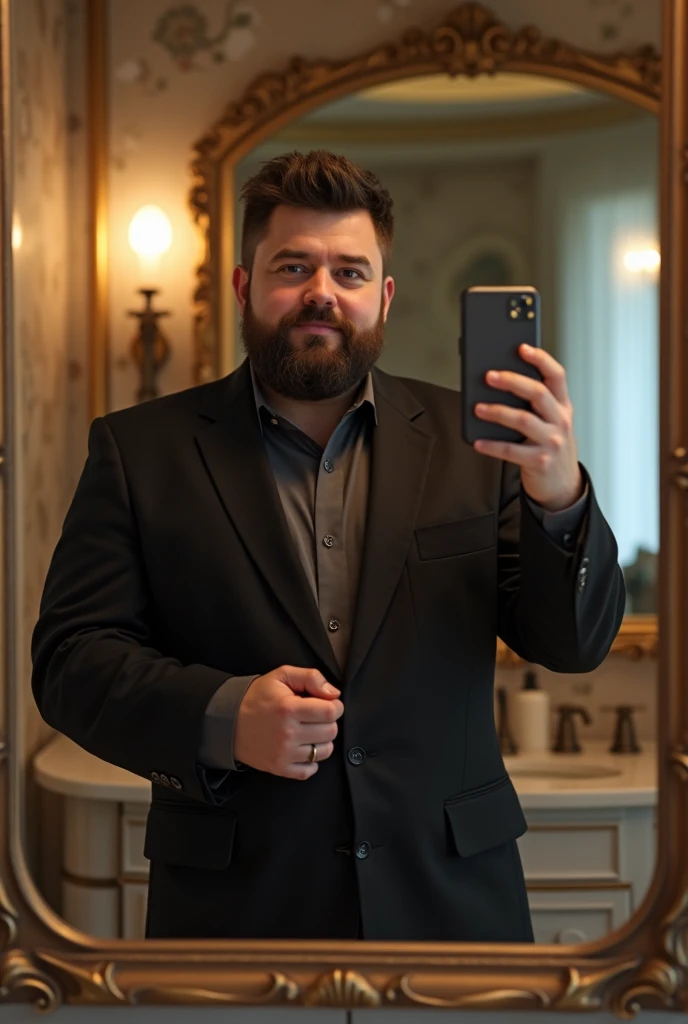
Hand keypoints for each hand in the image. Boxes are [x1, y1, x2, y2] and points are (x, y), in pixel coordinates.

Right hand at [234, 665, 343, 779]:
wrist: (228, 721)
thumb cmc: (257, 697)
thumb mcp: (281, 676)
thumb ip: (310, 677)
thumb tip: (334, 693)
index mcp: (289, 709)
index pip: (331, 712)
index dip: (335, 706)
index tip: (328, 703)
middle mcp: (287, 734)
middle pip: (330, 732)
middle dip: (328, 721)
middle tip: (316, 716)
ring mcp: (284, 753)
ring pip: (324, 751)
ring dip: (322, 740)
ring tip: (309, 731)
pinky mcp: (279, 768)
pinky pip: (310, 770)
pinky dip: (311, 760)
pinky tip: (302, 747)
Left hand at [473, 344, 583, 511]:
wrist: (563, 485)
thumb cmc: (549, 446)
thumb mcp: (551, 421)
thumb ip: (534, 404)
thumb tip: (498, 383)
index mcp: (563, 406)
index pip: (556, 375)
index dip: (540, 359)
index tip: (521, 347)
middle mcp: (560, 421)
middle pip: (538, 393)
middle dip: (512, 381)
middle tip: (489, 376)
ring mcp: (552, 442)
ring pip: (523, 420)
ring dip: (497, 412)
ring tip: (478, 408)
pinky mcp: (539, 462)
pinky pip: (511, 451)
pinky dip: (492, 445)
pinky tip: (478, 442)